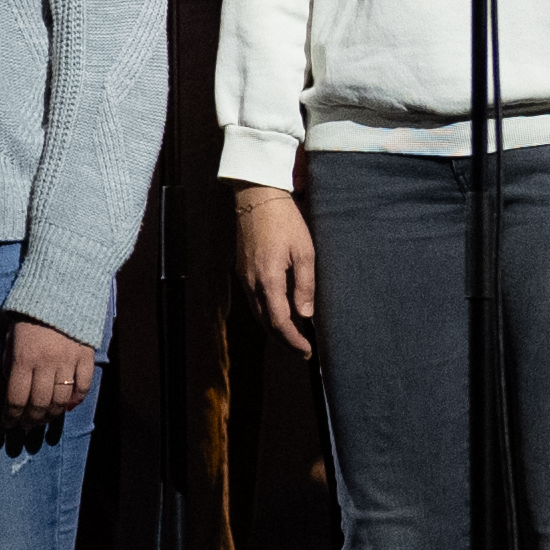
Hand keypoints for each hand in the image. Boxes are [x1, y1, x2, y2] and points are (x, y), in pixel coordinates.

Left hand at [0, 310, 95, 440]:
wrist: (60, 290)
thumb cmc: (28, 317)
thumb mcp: (9, 338)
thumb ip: (9, 364)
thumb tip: (13, 392)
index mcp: (22, 358)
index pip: (15, 399)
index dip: (11, 417)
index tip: (9, 424)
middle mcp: (46, 363)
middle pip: (38, 404)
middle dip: (31, 421)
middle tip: (27, 426)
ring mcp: (68, 360)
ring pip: (60, 400)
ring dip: (51, 415)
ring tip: (44, 419)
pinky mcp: (86, 356)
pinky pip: (83, 386)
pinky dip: (75, 400)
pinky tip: (67, 407)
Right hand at [238, 180, 319, 346]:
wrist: (256, 197)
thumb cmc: (285, 221)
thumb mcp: (304, 251)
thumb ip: (305, 285)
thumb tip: (305, 315)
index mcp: (268, 280)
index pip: (279, 322)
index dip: (293, 340)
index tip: (307, 351)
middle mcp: (251, 283)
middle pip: (265, 323)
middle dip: (284, 340)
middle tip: (303, 350)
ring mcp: (244, 277)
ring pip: (257, 314)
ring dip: (275, 329)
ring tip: (294, 337)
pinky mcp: (242, 270)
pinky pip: (254, 301)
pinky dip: (267, 313)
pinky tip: (280, 313)